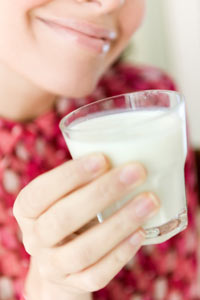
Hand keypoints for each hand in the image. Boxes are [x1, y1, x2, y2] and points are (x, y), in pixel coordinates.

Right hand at [13, 153, 159, 295]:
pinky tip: (141, 232)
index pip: (42, 191)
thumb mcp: (65, 194)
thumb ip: (84, 178)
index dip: (71, 175)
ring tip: (150, 201)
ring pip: (84, 250)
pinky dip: (121, 253)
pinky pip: (97, 274)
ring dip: (120, 223)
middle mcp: (34, 238)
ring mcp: (53, 265)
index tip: (103, 158)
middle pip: (64, 218)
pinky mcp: (73, 284)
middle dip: (103, 193)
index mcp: (27, 208)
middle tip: (137, 172)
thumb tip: (124, 154)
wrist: (60, 255)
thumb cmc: (69, 211)